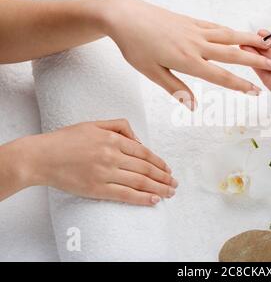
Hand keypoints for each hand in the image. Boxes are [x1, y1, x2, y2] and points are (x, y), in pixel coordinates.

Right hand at [21, 119, 175, 205]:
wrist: (41, 156)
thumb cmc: (66, 139)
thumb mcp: (94, 124)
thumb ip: (120, 126)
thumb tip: (140, 141)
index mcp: (112, 139)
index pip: (144, 153)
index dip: (159, 163)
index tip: (168, 169)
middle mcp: (112, 156)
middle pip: (145, 169)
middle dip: (164, 177)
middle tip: (175, 183)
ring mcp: (105, 173)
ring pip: (139, 182)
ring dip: (158, 188)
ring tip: (169, 192)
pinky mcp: (96, 188)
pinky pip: (124, 195)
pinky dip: (142, 198)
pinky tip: (154, 200)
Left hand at [103, 0, 270, 108]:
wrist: (125, 16)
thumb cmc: (135, 46)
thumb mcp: (152, 73)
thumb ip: (175, 88)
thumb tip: (193, 106)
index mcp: (187, 61)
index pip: (221, 76)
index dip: (240, 85)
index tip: (257, 90)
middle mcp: (196, 45)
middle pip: (233, 53)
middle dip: (256, 60)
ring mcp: (195, 30)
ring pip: (229, 36)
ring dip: (249, 40)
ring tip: (266, 43)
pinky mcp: (190, 21)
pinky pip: (215, 26)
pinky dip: (230, 30)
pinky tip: (238, 33)